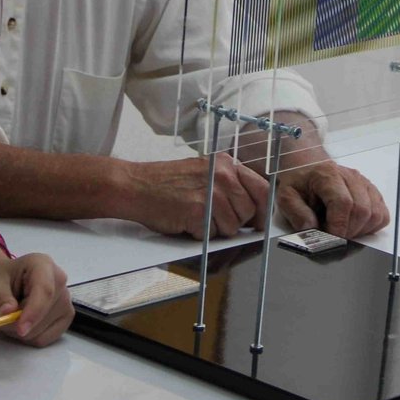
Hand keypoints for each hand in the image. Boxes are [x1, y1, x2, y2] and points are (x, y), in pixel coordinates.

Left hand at [0, 244, 72, 346]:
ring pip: (42, 331)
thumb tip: (8, 312)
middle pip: (43, 315)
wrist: (2, 281)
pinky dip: (28, 337)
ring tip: (7, 316)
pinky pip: (44, 338)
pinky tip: (20, 322)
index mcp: (43, 265)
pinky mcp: (63, 317)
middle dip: (16, 323)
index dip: (34, 312)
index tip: (20, 329)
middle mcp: (59, 281)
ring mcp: (65, 300)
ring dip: (19, 331)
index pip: (45, 291)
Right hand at [120, 153, 270, 237]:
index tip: (260, 223)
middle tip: (213, 219)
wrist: (136, 186)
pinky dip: (199, 234)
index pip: (262, 189)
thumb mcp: (203, 171)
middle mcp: (222, 176)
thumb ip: (228, 184)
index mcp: (226, 164)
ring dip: (215, 230)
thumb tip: (253, 210)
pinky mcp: (198, 212)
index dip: (263, 210)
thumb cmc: (166, 182)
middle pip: (248, 212)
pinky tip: (186, 220)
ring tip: (196, 217)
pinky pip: (211, 235)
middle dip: (235, 222)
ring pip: (231, 227)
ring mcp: (211, 194)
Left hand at [274, 161, 389, 238]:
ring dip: (360, 230)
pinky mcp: (372, 192)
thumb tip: (311, 229)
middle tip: (332, 235)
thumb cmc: (299, 181)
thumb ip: (296, 213)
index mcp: (327, 175)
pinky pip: (382, 215)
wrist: (308, 166)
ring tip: (342, 229)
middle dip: (348, 231)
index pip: (343, 203)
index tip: (331, 239)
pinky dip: (371, 226)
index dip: (339, 226)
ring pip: (375, 214)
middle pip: (362, 210)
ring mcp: (364, 184)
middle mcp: (350, 177)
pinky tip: (354, 225)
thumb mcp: (286, 196)